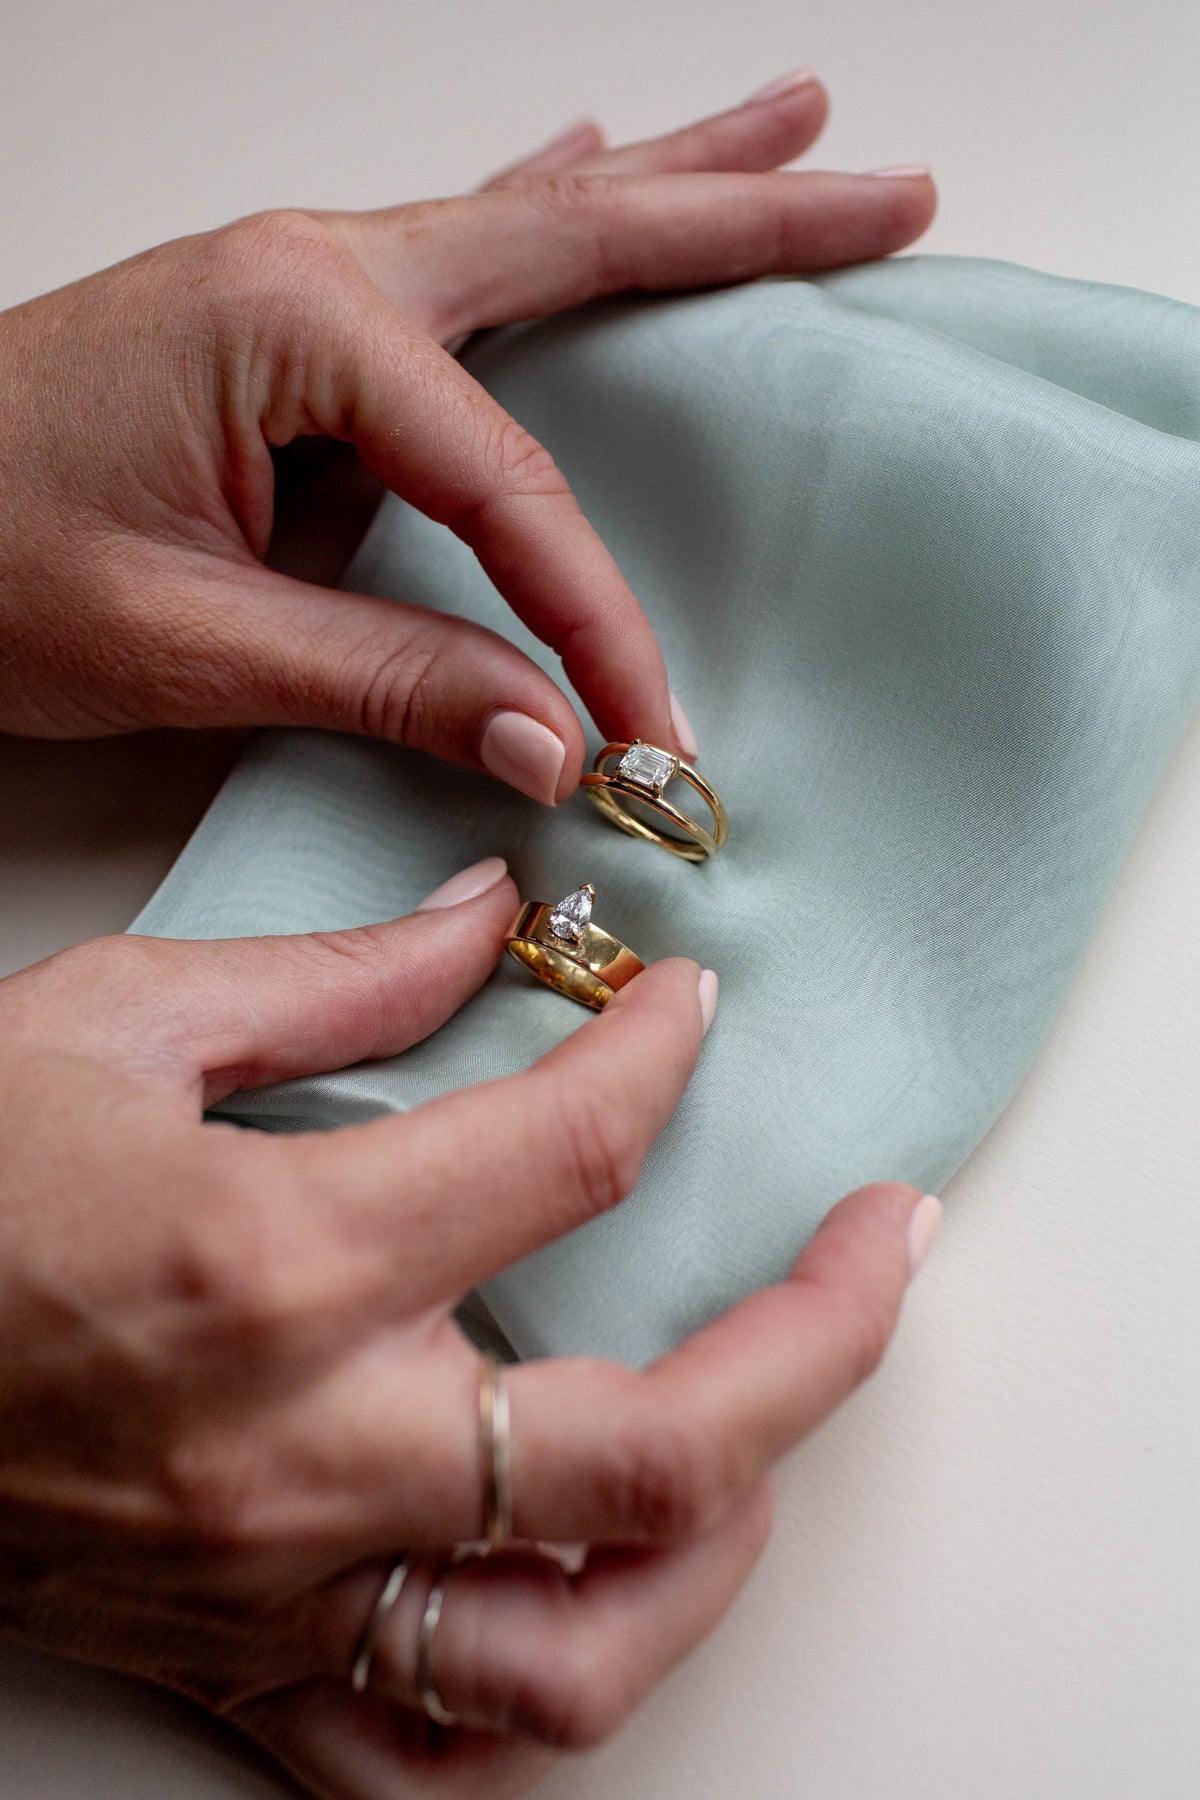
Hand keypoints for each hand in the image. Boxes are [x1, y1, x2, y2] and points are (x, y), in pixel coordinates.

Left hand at [0, 75, 934, 801]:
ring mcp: (306, 275)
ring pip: (537, 217)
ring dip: (679, 181)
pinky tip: (605, 159)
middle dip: (749, 219)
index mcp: (295, 321)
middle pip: (582, 239)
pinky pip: (464, 250)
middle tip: (889, 198)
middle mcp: (317, 265)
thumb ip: (381, 680)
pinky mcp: (293, 317)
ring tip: (802, 132)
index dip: (593, 622)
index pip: (510, 489)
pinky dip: (554, 208)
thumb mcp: (181, 641)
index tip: (644, 735)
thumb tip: (548, 741)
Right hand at [0, 855, 937, 1797]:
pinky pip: (415, 1758)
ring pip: (576, 1656)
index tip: (684, 1010)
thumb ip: (339, 978)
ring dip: (716, 1548)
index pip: (574, 1154)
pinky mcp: (226, 1659)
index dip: (663, 1054)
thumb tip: (489, 923)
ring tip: (763, 1438)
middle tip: (883, 1247)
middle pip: (658, 1445)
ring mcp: (275, 1586)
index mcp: (280, 1260)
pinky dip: (538, 1693)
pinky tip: (591, 1599)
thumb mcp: (114, 1017)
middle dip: (820, 1337)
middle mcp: (305, 1449)